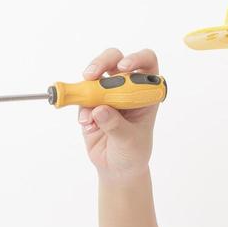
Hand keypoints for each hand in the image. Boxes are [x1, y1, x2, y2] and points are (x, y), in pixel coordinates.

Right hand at [78, 47, 159, 181]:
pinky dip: (81, 109)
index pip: (146, 62)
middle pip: (114, 59)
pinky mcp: (90, 102)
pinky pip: (81, 97)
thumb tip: (100, 110)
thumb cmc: (133, 152)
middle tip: (90, 76)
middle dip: (101, 63)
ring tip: (88, 115)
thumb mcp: (129, 141)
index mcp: (145, 91)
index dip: (136, 59)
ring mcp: (107, 93)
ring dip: (86, 88)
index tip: (123, 68)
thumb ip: (116, 125)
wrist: (117, 167)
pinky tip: (87, 125)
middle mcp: (127, 87)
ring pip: (94, 74)